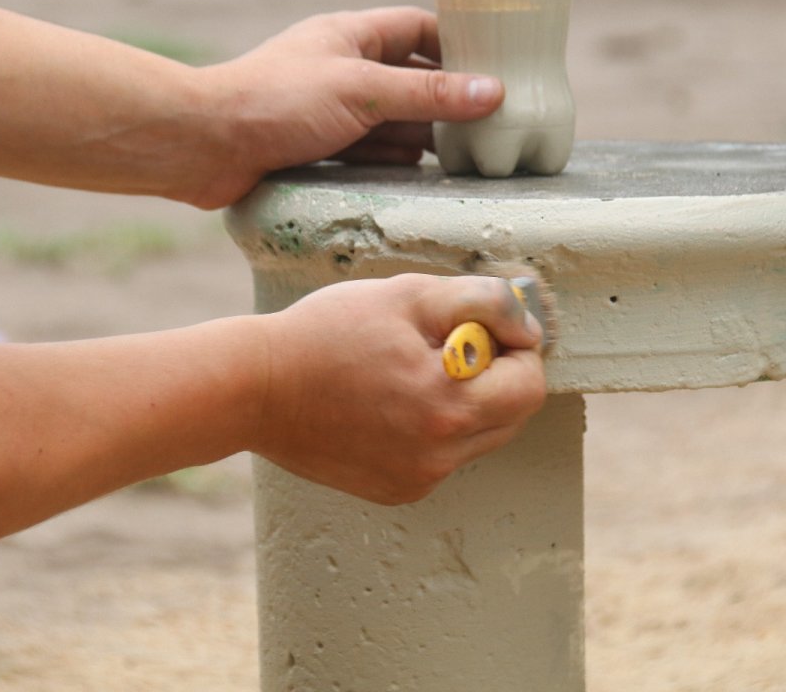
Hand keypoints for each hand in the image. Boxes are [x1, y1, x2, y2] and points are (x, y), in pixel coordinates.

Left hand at [181, 8, 504, 207]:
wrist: (206, 146)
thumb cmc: (278, 102)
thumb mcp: (363, 91)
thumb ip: (428, 94)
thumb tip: (493, 92)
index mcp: (352, 36)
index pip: (418, 30)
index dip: (458, 45)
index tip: (498, 69)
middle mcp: (344, 70)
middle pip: (411, 81)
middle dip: (447, 104)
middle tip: (495, 128)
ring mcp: (331, 111)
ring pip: (392, 123)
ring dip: (424, 140)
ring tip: (471, 162)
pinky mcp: (319, 149)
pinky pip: (369, 155)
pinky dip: (394, 166)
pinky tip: (424, 183)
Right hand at [248, 274, 545, 504]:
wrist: (255, 389)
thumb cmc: (326, 333)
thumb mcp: (407, 294)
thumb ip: (482, 302)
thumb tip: (528, 326)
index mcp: (448, 408)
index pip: (530, 385)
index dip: (515, 347)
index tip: (479, 327)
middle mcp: (439, 457)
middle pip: (512, 415)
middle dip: (495, 375)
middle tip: (443, 346)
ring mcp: (417, 479)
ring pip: (481, 438)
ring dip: (467, 403)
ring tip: (411, 373)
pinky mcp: (397, 491)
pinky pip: (444, 457)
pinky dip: (435, 428)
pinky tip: (390, 402)